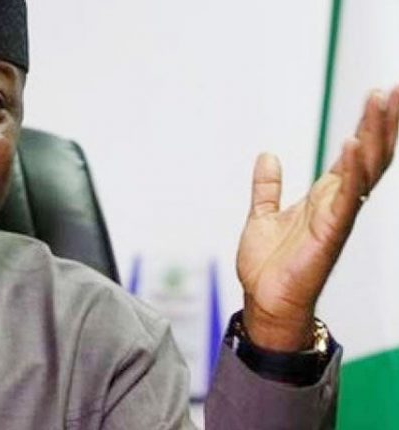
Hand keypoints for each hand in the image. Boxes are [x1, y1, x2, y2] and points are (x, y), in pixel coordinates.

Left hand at [237, 87, 398, 351]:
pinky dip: (349, 170)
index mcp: (325, 196)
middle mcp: (337, 203)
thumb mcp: (263, 216)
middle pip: (370, 154)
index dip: (369, 124)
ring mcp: (336, 217)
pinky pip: (345, 197)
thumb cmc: (268, 265)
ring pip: (364, 169)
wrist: (264, 301)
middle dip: (383, 120)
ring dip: (373, 134)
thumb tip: (268, 156)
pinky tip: (352, 143)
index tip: (381, 92)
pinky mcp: (329, 234)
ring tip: (381, 100)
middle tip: (394, 87)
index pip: (356, 152)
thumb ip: (267, 187)